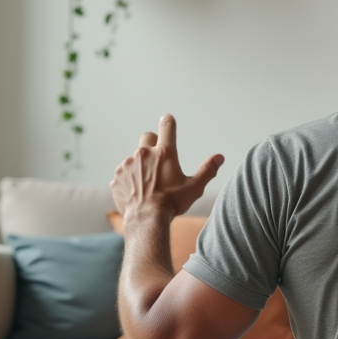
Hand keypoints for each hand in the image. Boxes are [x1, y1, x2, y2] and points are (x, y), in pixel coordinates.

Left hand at [110, 114, 224, 220]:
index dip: (168, 121)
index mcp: (164, 153)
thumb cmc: (172, 203)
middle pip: (147, 137)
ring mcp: (128, 165)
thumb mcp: (194, 187)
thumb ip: (208, 170)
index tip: (168, 119)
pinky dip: (130, 179)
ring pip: (135, 157)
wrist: (146, 219)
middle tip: (159, 158)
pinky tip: (138, 192)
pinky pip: (124, 173)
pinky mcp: (117, 177)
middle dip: (153, 143)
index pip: (167, 127)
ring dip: (141, 165)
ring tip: (149, 184)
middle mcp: (144, 154)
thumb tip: (220, 157)